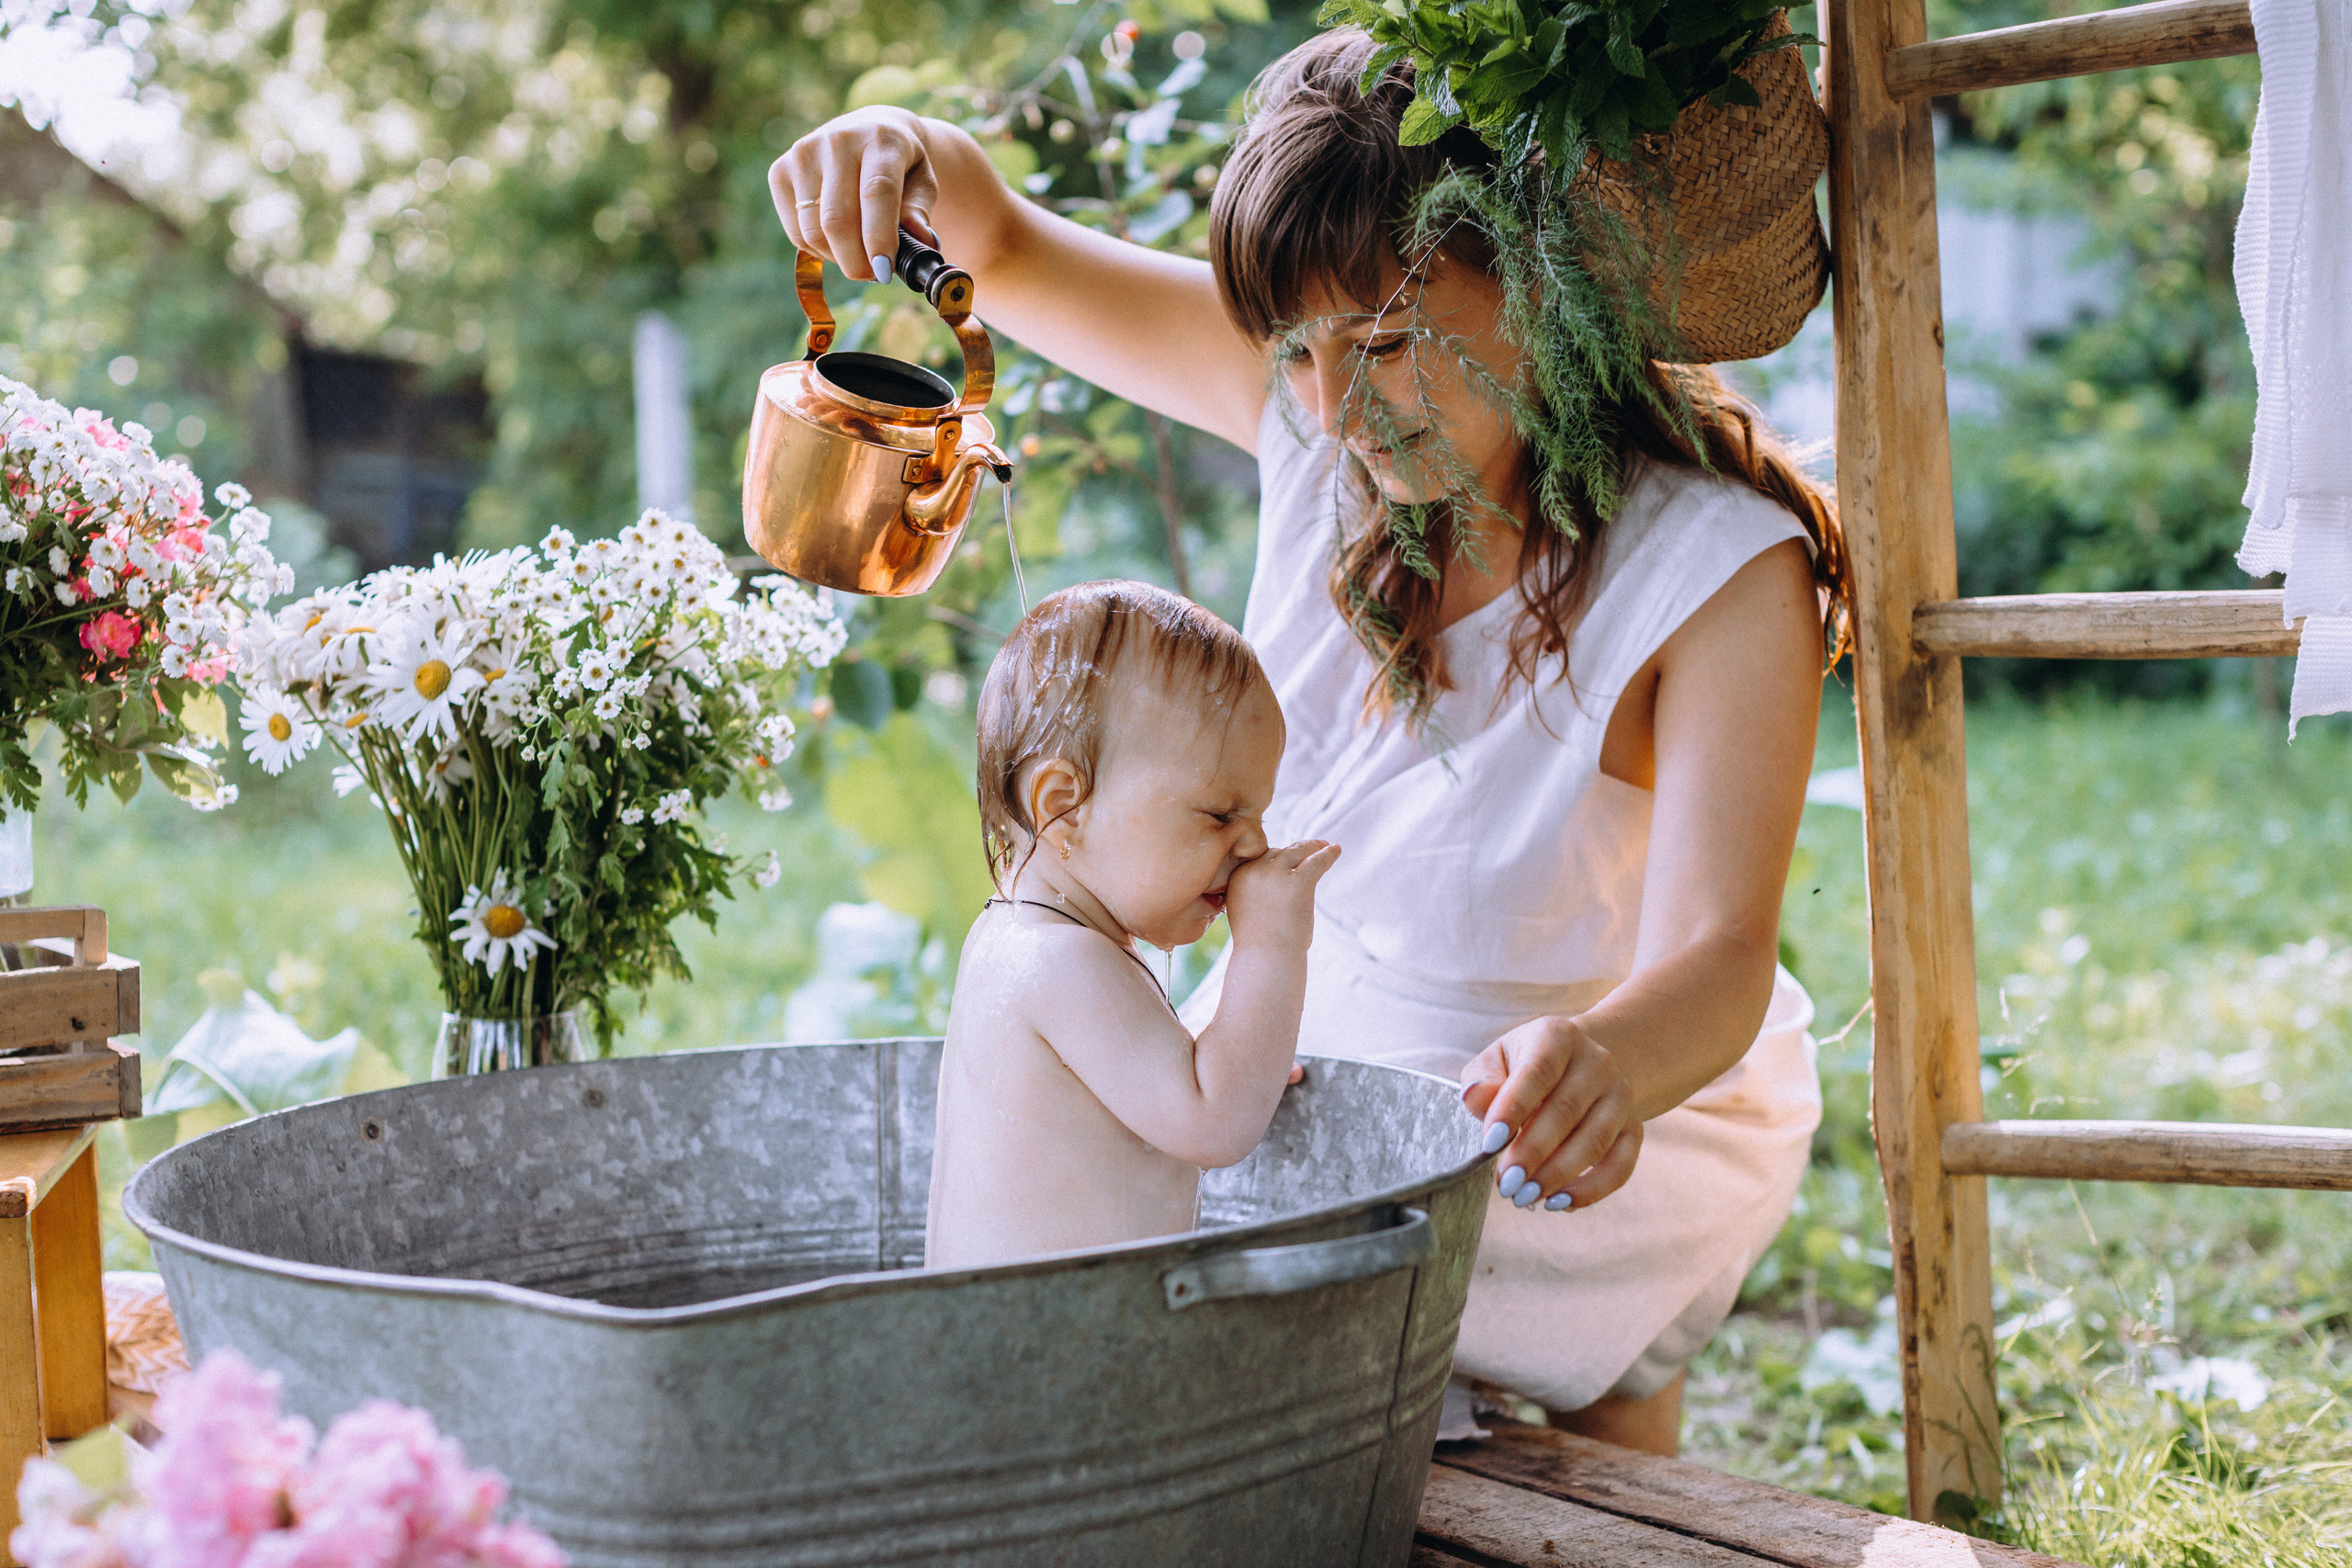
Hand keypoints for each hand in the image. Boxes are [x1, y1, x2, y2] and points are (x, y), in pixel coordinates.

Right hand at [771, 107, 943, 281]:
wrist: (868, 128)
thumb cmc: (901, 164)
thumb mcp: (923, 182)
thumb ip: (920, 212)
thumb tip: (923, 244)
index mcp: (880, 139)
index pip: (877, 192)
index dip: (879, 237)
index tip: (884, 271)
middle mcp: (837, 140)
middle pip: (838, 219)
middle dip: (856, 261)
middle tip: (874, 275)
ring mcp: (803, 154)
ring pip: (813, 231)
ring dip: (838, 258)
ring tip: (858, 255)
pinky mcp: (780, 171)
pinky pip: (796, 232)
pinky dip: (818, 250)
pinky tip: (836, 243)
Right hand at [1222, 840, 1338, 951]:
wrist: (1267, 958)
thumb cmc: (1260, 943)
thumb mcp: (1249, 910)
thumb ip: (1258, 892)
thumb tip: (1280, 883)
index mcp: (1239, 877)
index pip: (1261, 858)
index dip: (1278, 857)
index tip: (1289, 856)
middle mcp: (1255, 871)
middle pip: (1279, 852)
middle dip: (1295, 851)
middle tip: (1310, 847)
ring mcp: (1276, 874)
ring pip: (1297, 851)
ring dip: (1313, 847)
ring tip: (1325, 845)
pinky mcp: (1298, 882)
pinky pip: (1316, 861)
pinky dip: (1328, 854)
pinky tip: (1336, 850)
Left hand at [1458, 1015, 1641, 1212]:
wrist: (1580, 1066)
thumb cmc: (1525, 1068)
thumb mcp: (1497, 1061)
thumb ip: (1483, 1080)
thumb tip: (1476, 1099)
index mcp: (1558, 1037)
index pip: (1538, 1072)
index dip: (1513, 1108)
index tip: (1489, 1144)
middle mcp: (1597, 1062)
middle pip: (1567, 1110)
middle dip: (1532, 1152)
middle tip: (1505, 1184)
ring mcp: (1620, 1095)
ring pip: (1595, 1140)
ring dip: (1558, 1175)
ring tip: (1524, 1196)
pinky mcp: (1634, 1128)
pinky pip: (1621, 1164)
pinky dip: (1592, 1190)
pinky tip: (1559, 1203)